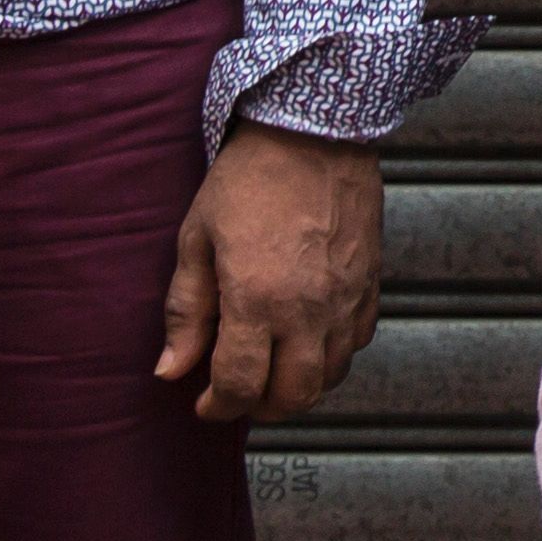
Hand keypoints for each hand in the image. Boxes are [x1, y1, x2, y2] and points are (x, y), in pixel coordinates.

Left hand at [157, 124, 381, 421]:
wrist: (315, 132)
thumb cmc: (248, 180)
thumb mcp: (197, 239)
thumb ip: (186, 311)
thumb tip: (171, 371)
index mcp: (257, 300)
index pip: (239, 386)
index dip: (216, 406)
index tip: (203, 402)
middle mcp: (308, 311)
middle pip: (291, 397)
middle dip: (258, 407)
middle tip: (236, 393)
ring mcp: (345, 301)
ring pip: (328, 378)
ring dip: (296, 387)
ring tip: (271, 370)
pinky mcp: (370, 285)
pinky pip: (355, 345)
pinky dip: (330, 358)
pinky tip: (307, 340)